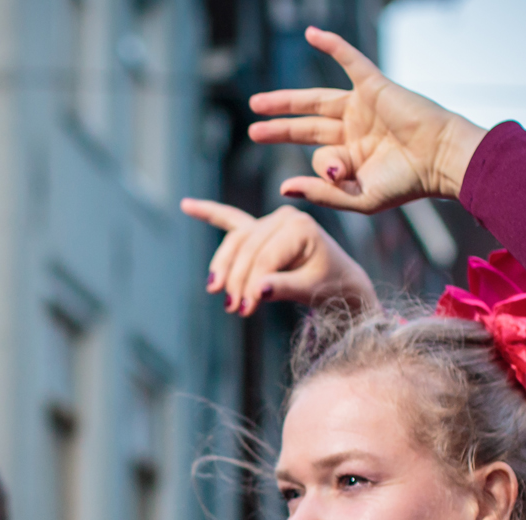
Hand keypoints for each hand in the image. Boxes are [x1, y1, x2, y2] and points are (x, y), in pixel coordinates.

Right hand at [186, 200, 375, 315]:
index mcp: (300, 226)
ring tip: (217, 292)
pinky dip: (209, 213)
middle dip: (237, 280)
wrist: (339, 281)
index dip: (252, 283)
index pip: (266, 256)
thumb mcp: (310, 289)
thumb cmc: (329, 285)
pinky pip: (230, 220)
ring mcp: (269, 221)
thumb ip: (284, 288)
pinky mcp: (259, 229)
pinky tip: (186, 205)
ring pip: (234, 242)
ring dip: (223, 267)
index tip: (246, 309)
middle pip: (247, 249)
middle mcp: (284, 217)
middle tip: (233, 308)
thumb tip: (258, 292)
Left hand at [249, 26, 486, 210]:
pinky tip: (311, 34)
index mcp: (352, 156)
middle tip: (252, 129)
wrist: (441, 160)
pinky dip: (332, 46)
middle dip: (279, 127)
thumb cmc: (406, 183)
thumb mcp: (358, 197)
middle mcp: (354, 130)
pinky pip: (349, 60)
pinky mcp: (374, 86)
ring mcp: (362, 107)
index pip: (319, 158)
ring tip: (256, 103)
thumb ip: (321, 193)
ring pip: (316, 100)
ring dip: (286, 100)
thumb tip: (282, 188)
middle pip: (307, 126)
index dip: (322, 169)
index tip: (342, 175)